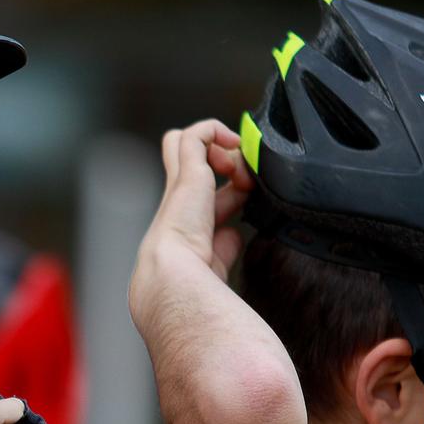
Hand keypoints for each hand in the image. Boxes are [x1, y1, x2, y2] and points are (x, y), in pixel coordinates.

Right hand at [129, 120, 253, 327]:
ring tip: (243, 174)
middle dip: (225, 166)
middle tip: (247, 183)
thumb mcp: (217, 270)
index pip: (204, 203)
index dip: (232, 196)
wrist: (173, 285)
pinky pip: (197, 134)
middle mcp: (176, 207)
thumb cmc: (192, 291)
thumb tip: (235, 235)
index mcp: (182, 234)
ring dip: (223, 151)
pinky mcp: (185, 173)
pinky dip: (217, 132)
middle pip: (188, 166)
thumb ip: (226, 248)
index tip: (250, 203)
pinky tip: (236, 149)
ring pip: (187, 144)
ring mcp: (178, 189)